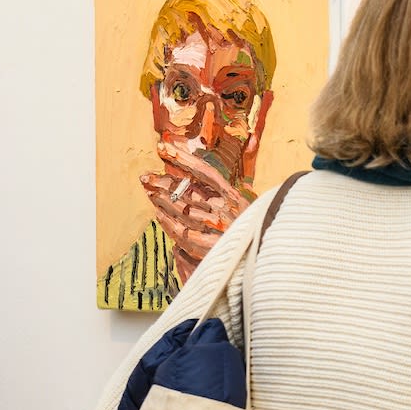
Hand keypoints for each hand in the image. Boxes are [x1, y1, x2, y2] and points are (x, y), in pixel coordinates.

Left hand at [141, 142, 255, 282]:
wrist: (264, 262)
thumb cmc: (255, 235)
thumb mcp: (248, 211)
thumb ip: (227, 198)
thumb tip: (201, 182)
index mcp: (237, 198)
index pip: (205, 172)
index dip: (183, 158)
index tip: (164, 147)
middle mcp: (226, 209)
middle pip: (188, 189)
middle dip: (164, 182)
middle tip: (146, 177)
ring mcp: (216, 227)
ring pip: (181, 208)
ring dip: (162, 199)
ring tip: (148, 191)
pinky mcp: (207, 246)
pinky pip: (180, 230)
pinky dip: (167, 222)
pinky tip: (158, 215)